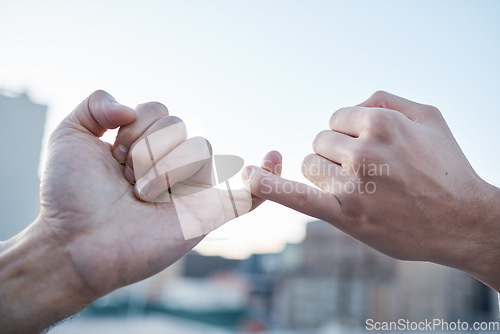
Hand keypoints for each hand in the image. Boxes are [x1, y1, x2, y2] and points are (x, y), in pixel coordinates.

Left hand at [0, 90, 280, 332]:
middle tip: (126, 181)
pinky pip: (247, 195)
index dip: (134, 130)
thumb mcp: (68, 136)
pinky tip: (275, 156)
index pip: (160, 111)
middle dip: (147, 152)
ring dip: (165, 171)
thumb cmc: (69, 196)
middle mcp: (172, 163)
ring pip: (202, 151)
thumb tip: (132, 107)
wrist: (76, 244)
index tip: (111, 158)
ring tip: (143, 198)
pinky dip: (268, 176)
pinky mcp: (206, 213)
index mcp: (147, 145)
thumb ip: (95, 104)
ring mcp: (191, 188)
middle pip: (183, 127)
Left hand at [244, 91, 499, 290]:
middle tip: (370, 172)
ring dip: (327, 174)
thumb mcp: (428, 117)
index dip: (351, 134)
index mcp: (380, 123)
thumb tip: (352, 105)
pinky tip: (248, 177)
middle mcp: (363, 152)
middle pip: (319, 142)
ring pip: (310, 166)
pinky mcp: (344, 215)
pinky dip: (267, 187)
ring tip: (360, 187)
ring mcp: (352, 186)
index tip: (371, 149)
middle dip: (338, 153)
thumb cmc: (446, 167)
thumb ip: (386, 100)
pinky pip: (295, 198)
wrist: (461, 222)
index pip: (336, 118)